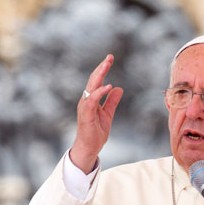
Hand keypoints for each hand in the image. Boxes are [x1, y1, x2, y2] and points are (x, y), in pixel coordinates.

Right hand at [70, 54, 123, 173]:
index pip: (96, 80)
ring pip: (91, 86)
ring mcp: (85, 106)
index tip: (109, 58)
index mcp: (91, 99)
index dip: (103, 69)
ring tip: (107, 65)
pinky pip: (92, 100)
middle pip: (93, 79)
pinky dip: (99, 92)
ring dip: (99, 75)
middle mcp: (86, 100)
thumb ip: (112, 101)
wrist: (89, 147)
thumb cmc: (95, 132)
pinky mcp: (86, 114)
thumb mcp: (108, 114)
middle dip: (101, 67)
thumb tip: (118, 88)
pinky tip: (108, 86)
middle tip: (109, 57)